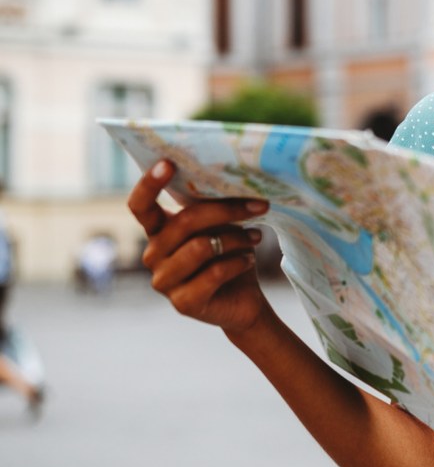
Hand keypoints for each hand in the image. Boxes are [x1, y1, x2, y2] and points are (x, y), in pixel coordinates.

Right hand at [128, 159, 270, 333]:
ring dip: (236, 239)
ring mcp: (164, 281)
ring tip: (256, 237)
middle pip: (184, 222)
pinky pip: (213, 273)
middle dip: (226, 210)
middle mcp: (153, 255)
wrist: (242, 300)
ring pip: (201, 247)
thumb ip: (213, 206)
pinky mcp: (183, 303)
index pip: (140, 206)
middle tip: (259, 205)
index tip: (168, 163)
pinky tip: (249, 260)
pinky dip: (238, 262)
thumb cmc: (228, 254)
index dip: (149, 184)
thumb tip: (236, 178)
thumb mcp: (221, 226)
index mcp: (158, 231)